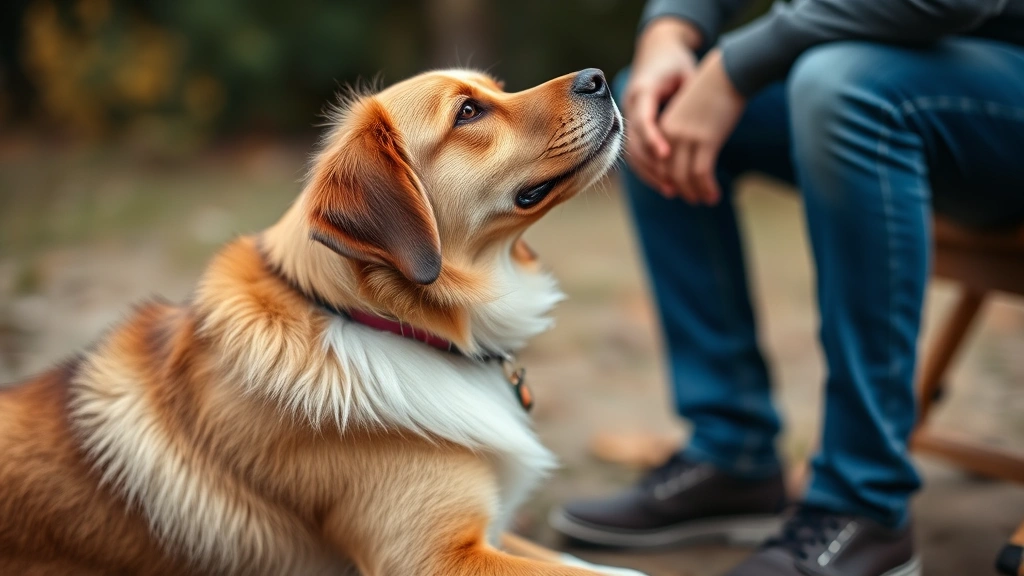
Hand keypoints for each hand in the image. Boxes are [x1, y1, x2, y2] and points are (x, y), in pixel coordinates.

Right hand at [623, 19, 700, 194]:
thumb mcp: (687, 71)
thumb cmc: (676, 61)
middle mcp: (629, 105)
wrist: (656, 50)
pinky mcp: (631, 126)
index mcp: (642, 89)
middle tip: (672, 185)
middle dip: (652, 166)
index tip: (667, 155)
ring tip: (671, 190)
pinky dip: (648, 170)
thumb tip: (704, 112)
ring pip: (632, 152)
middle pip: (634, 142)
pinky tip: (664, 184)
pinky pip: (635, 153)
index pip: (643, 119)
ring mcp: (627, 117)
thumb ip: (690, 92)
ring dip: (650, 174)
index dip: (653, 138)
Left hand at [657, 49, 745, 204]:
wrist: (729, 71)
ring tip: (705, 200)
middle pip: (667, 172)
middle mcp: (669, 133)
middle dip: (679, 189)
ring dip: (694, 192)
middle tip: (691, 199)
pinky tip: (714, 195)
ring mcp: (686, 137)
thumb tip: (688, 149)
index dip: (663, 179)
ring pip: (684, 176)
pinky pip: (702, 173)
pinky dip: (707, 187)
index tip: (674, 190)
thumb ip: (682, 129)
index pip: (654, 161)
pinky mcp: (706, 140)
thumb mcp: (689, 110)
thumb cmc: (713, 89)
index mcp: (663, 125)